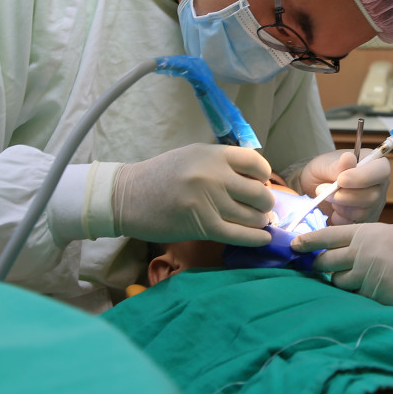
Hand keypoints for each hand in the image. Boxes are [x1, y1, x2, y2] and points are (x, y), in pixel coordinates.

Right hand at [112, 143, 274, 245]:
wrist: (127, 197)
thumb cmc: (161, 176)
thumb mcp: (193, 156)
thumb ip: (222, 164)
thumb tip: (256, 180)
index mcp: (213, 154)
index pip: (256, 163)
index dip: (264, 176)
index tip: (260, 184)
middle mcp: (215, 175)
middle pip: (260, 193)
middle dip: (265, 203)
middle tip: (260, 208)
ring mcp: (210, 201)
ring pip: (253, 216)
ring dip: (259, 222)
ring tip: (256, 222)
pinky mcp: (203, 227)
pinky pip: (240, 235)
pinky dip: (256, 239)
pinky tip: (262, 239)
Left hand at [292, 223, 392, 319]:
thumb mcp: (388, 234)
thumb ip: (363, 240)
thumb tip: (338, 248)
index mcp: (366, 233)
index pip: (327, 236)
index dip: (308, 241)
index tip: (293, 245)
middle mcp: (363, 253)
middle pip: (325, 262)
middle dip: (320, 265)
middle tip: (321, 266)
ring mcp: (369, 276)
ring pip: (338, 282)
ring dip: (342, 281)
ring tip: (360, 277)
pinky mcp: (375, 296)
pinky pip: (355, 297)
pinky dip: (358, 295)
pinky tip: (373, 289)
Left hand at [298, 149, 389, 223]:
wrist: (316, 188)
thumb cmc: (324, 171)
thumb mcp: (325, 163)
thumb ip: (337, 164)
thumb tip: (348, 158)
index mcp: (375, 164)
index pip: (381, 170)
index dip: (362, 177)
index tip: (340, 180)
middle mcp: (379, 185)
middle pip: (372, 195)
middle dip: (345, 196)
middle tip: (323, 190)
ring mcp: (374, 205)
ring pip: (362, 212)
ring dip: (340, 207)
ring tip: (327, 197)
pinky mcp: (365, 221)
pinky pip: (354, 225)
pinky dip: (339, 219)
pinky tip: (333, 210)